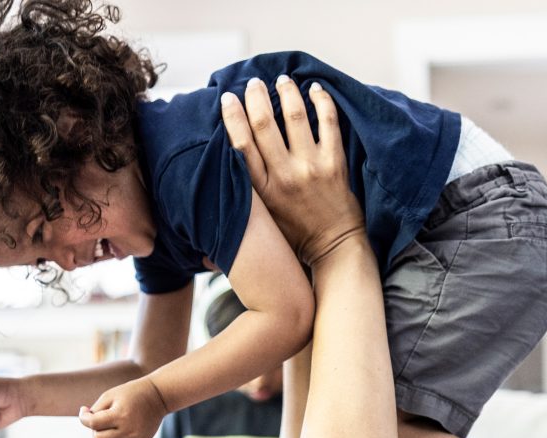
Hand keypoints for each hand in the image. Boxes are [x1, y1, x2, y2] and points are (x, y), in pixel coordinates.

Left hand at [79, 376, 168, 437]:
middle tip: (102, 418)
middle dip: (95, 428)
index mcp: (121, 415)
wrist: (158, 398)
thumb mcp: (110, 395)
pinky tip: (116, 435)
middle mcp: (129, 431)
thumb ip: (95, 410)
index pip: (93, 424)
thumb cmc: (131, 394)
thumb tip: (85, 422)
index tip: (84, 410)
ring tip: (109, 431)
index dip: (83, 417)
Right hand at [220, 75, 364, 266]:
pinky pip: (328, 122)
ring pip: (295, 116)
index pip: (241, 145)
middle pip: (265, 125)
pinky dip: (321, 101)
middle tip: (254, 83)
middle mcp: (285, 176)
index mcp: (262, 192)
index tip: (228, 98)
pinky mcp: (334, 163)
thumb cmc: (295, 239)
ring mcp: (311, 167)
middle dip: (256, 97)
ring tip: (281, 80)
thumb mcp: (262, 225)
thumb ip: (242, 205)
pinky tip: (314, 89)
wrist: (334, 248)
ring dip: (286, 93)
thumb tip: (211, 217)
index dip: (233, 117)